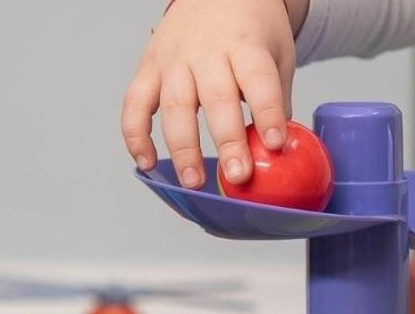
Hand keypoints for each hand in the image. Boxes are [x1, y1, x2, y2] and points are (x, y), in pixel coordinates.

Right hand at [122, 0, 308, 189]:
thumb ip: (277, 99)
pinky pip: (135, 104)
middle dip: (227, 141)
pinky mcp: (149, 68)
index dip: (267, 113)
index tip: (275, 144)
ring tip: (194, 182)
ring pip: (175, 106)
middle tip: (237, 176)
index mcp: (245, 46)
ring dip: (183, 148)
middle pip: (217, 100)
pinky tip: (147, 163)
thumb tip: (278, 150)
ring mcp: (174, 60)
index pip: (258, 81)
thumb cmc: (251, 30)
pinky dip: (136, 135)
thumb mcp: (278, 55)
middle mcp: (206, 52)